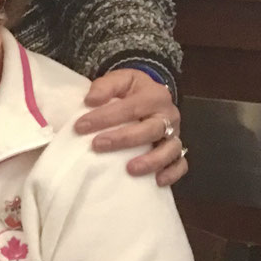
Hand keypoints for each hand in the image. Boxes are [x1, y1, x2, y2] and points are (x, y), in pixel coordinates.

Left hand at [76, 68, 185, 185]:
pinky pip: (180, 164)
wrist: (151, 95)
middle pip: (151, 129)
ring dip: (151, 160)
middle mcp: (168, 116)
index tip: (80, 126)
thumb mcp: (120, 79)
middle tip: (97, 145)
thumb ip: (105, 86)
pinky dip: (172, 173)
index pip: (130, 107)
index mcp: (154, 96)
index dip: (105, 118)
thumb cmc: (131, 90)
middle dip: (123, 139)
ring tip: (130, 169)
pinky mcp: (177, 151)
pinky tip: (157, 181)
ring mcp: (175, 134)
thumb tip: (91, 100)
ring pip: (170, 149)